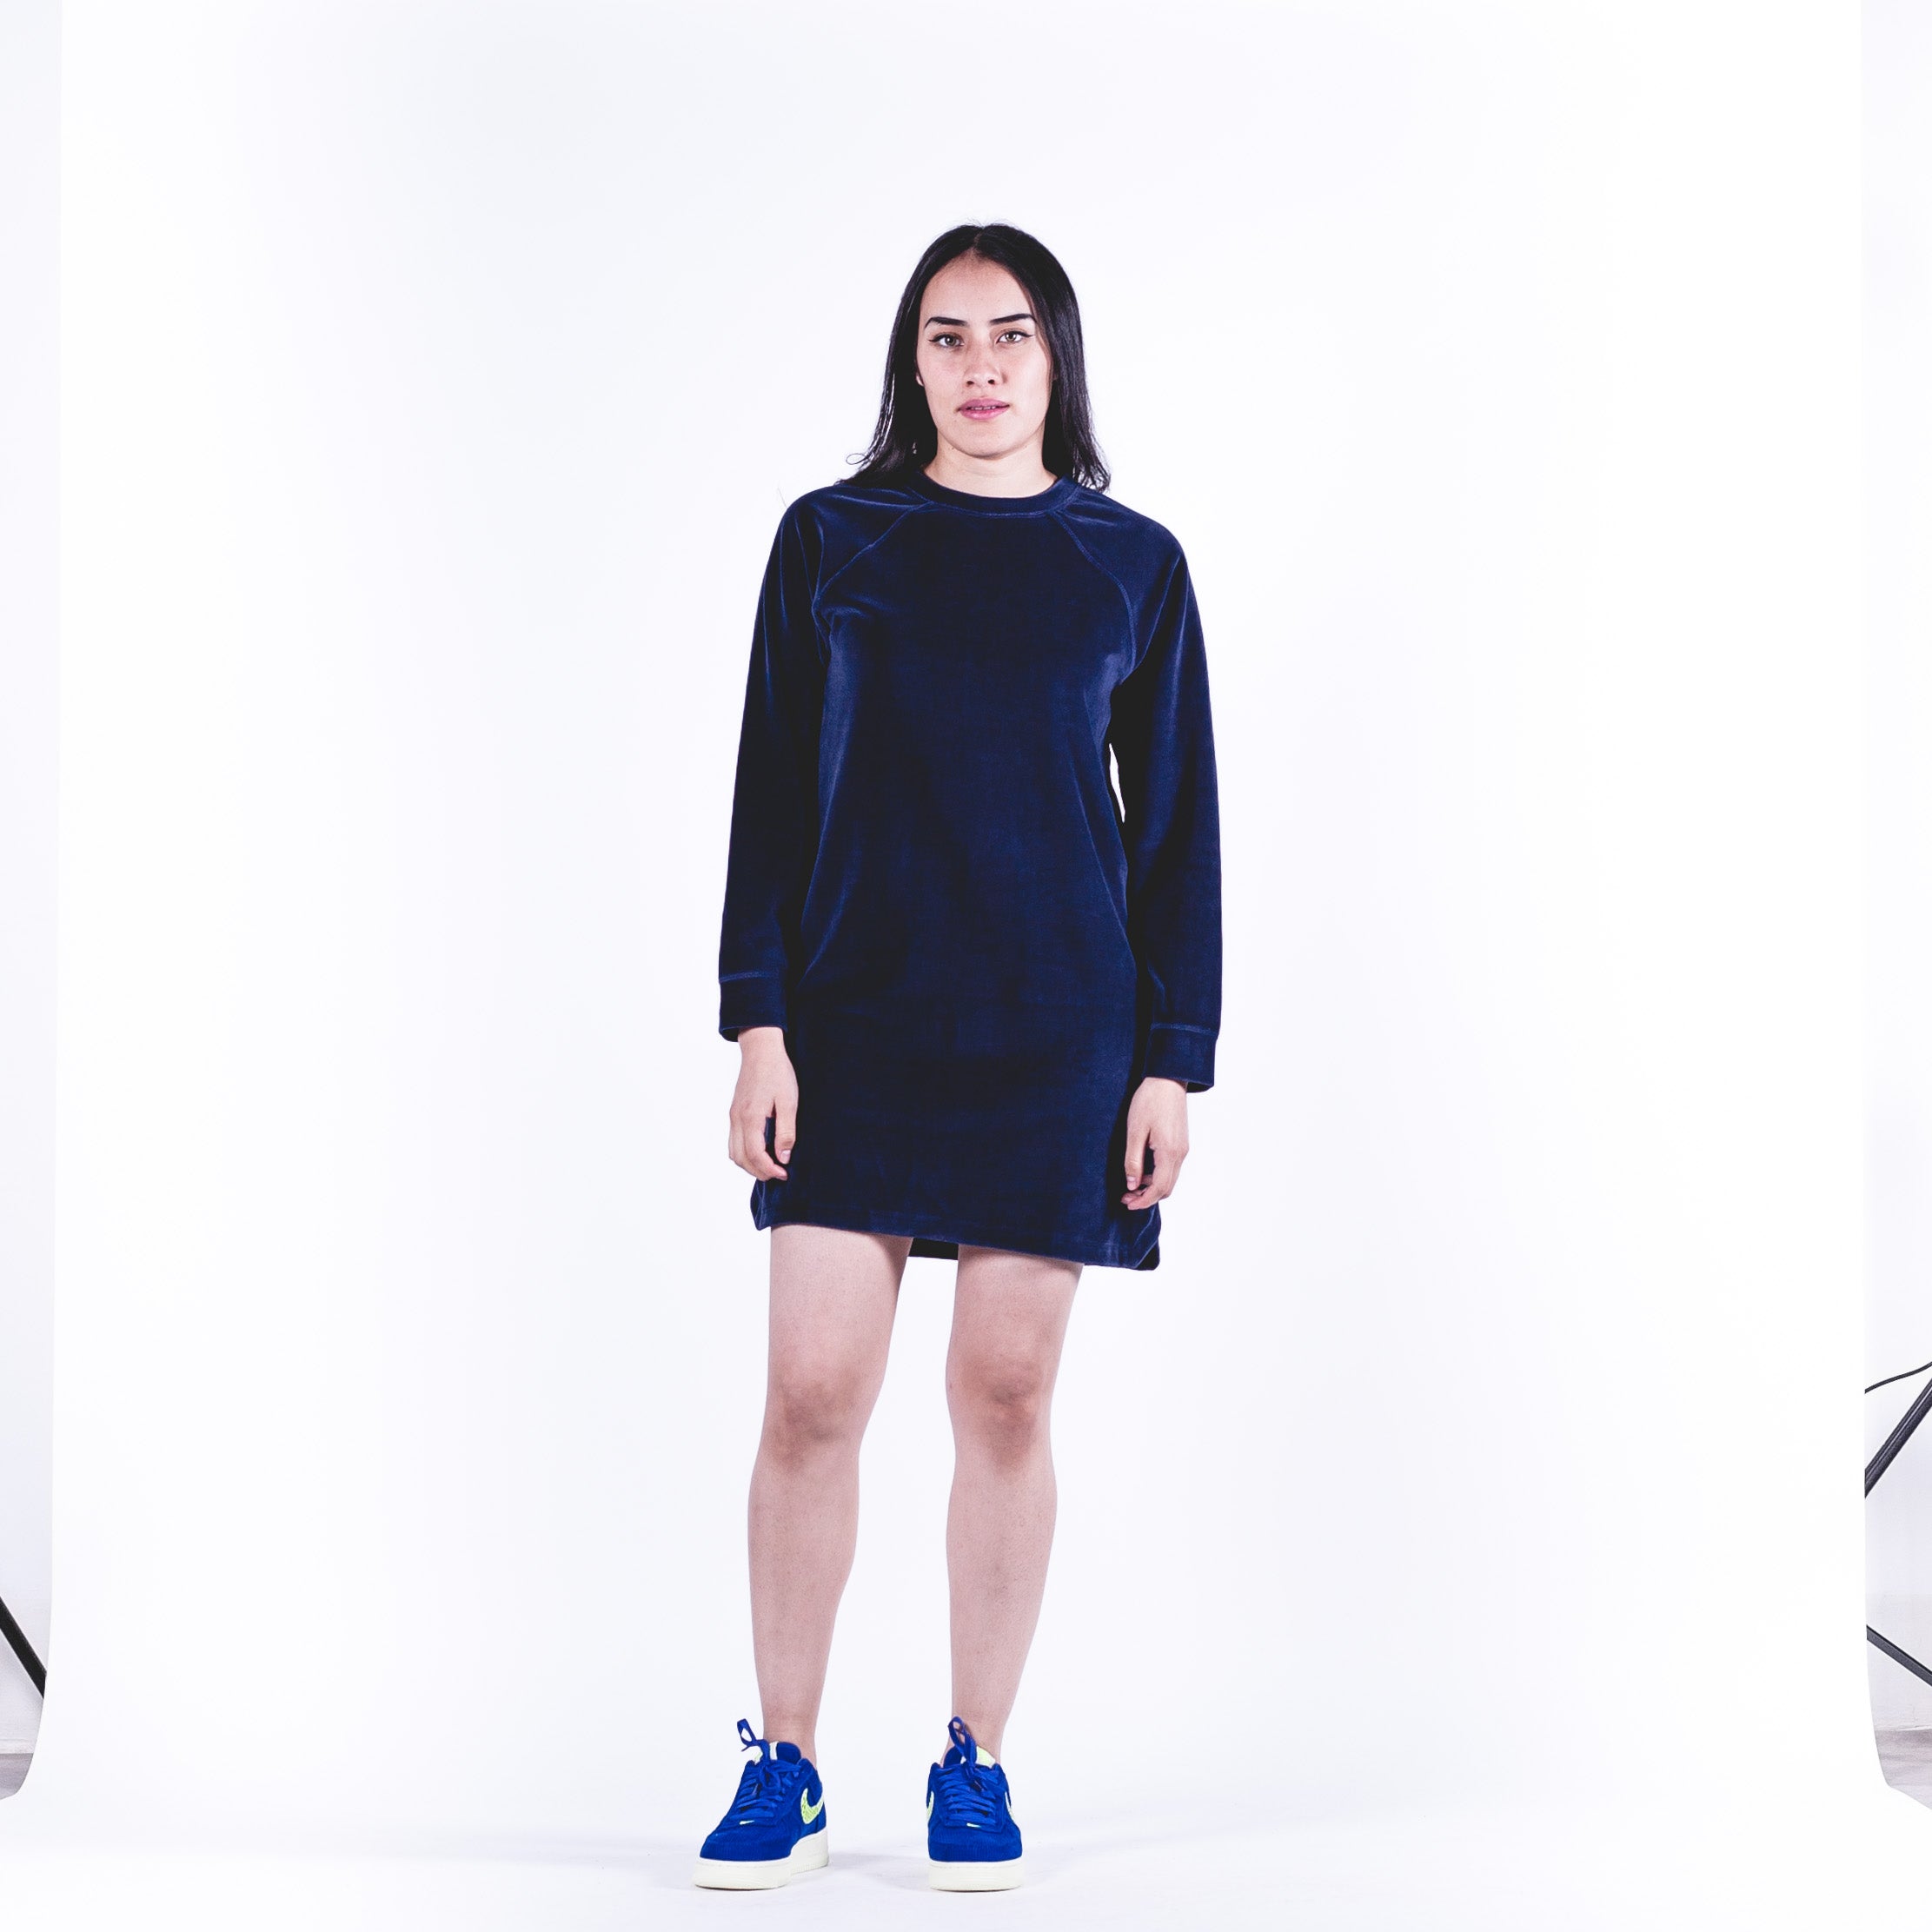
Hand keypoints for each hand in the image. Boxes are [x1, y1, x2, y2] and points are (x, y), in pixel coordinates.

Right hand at [729, 1026, 797, 1180]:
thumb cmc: (778, 1072)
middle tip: (779, 1173)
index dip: (768, 1170)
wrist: (761, 1050)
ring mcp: (733, 1116)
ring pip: (734, 1152)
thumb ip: (786, 1131)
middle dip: (759, 1171)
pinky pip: (733, 1141)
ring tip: (771, 1165)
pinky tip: (761, 1150)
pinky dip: (744, 1153)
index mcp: (750, 1117)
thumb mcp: (789, 1101)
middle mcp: (737, 1119)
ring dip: (750, 1164)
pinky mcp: (734, 1112)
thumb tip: (783, 1157)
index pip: (754, 1155)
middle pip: (741, 1158)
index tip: (784, 1173)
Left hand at [1122, 1075, 1188, 1207]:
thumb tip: (1132, 1185)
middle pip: (1167, 1187)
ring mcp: (1183, 1148)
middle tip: (1126, 1197)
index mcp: (1169, 1152)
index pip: (1160, 1188)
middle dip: (1147, 1197)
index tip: (1128, 1204)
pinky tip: (1142, 1171)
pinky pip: (1171, 1167)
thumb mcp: (1135, 1131)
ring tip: (1131, 1186)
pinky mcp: (1181, 1143)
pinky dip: (1157, 1176)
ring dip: (1152, 1187)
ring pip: (1170, 1179)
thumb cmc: (1149, 1101)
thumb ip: (1133, 1160)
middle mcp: (1180, 1153)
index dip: (1144, 1200)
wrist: (1168, 1079)